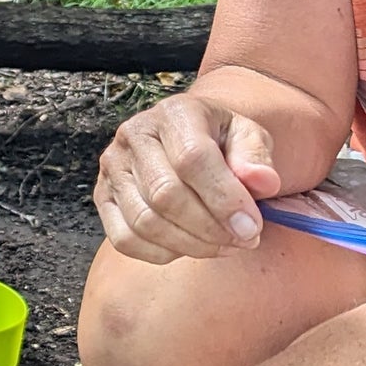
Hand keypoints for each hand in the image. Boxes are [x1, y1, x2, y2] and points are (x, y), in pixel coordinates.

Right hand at [94, 90, 280, 263]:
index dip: (224, 199)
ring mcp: (112, 168)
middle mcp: (133, 135)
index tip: (252, 227)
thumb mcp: (249, 138)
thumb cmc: (222, 143)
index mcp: (173, 113)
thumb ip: (257, 158)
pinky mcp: (103, 198)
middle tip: (243, 240)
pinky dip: (163, 253)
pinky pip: (125, 240)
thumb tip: (262, 182)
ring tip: (224, 245)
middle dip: (210, 228)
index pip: (193, 159)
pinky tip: (192, 247)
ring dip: (191, 245)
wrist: (189, 141)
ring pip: (145, 222)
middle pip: (166, 195)